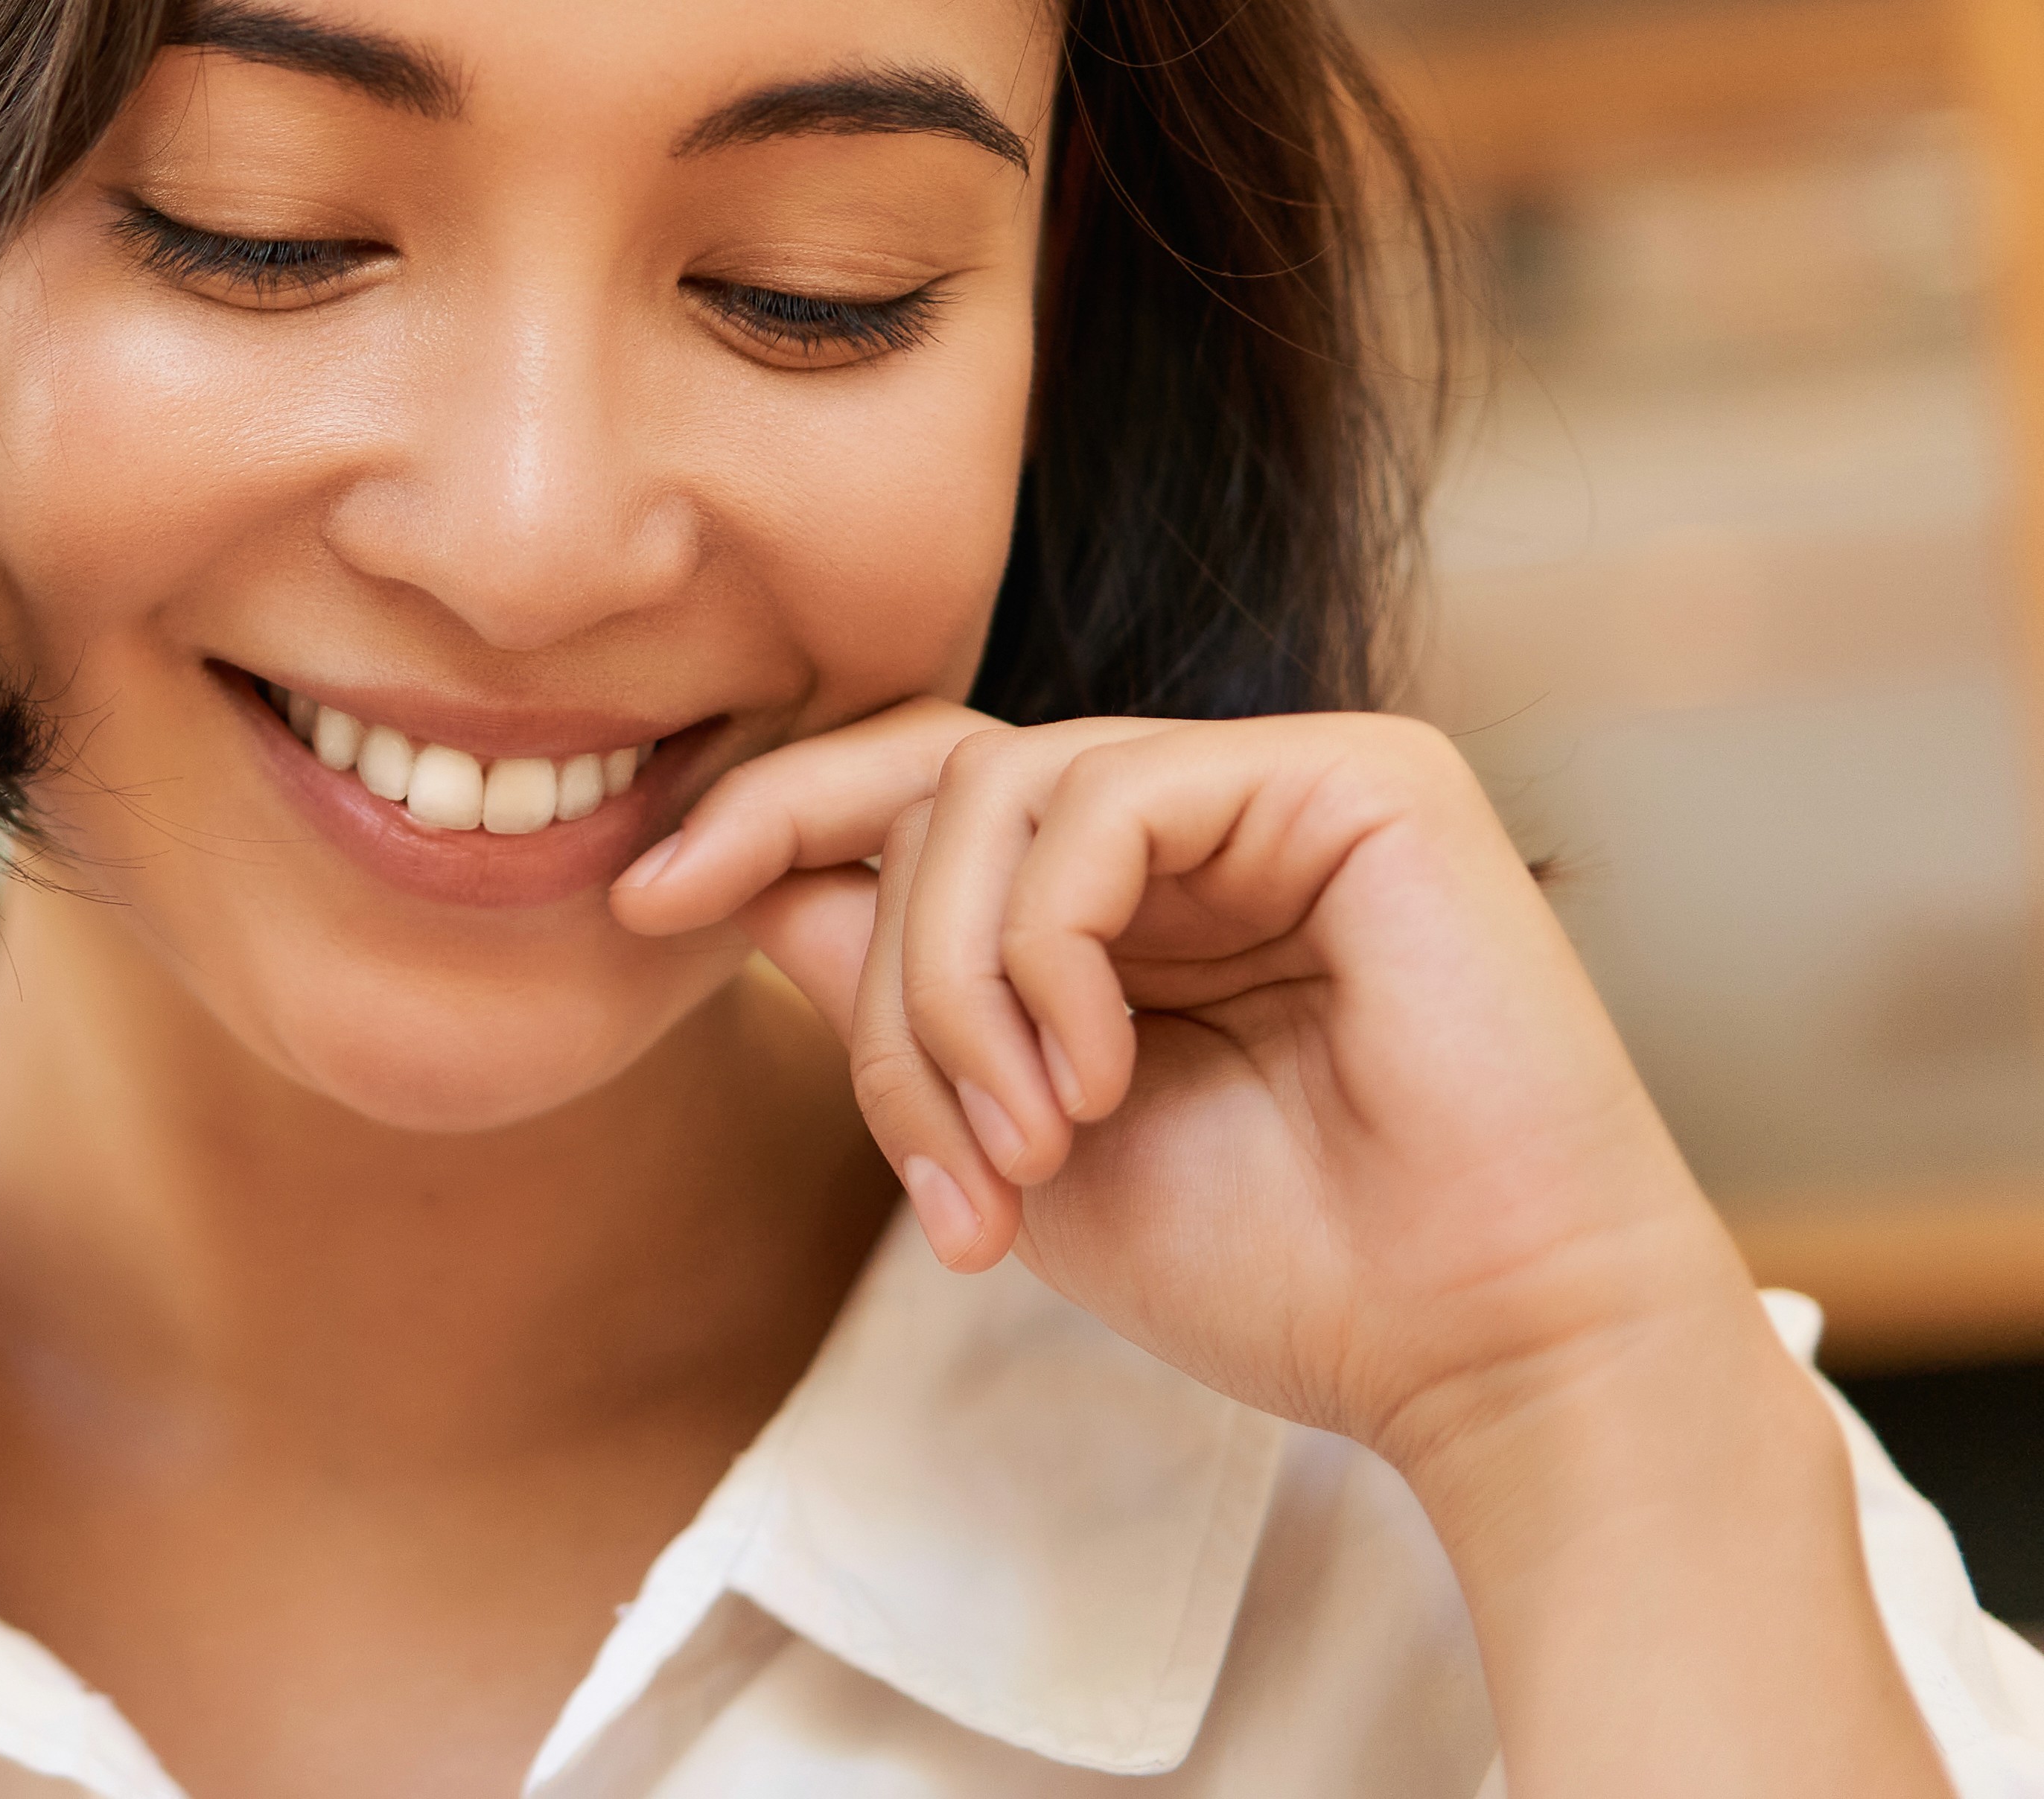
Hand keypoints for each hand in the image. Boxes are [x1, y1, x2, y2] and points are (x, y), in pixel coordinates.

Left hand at [609, 698, 1743, 1464]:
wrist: (1486, 1354)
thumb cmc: (1286, 1272)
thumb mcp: (1019, 1140)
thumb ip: (893, 1006)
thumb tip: (743, 886)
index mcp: (1130, 892)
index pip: (910, 797)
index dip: (766, 823)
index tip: (642, 901)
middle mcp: (1203, 813)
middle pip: (925, 790)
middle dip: (876, 974)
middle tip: (935, 1157)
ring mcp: (1282, 779)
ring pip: (990, 793)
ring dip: (957, 990)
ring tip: (1027, 1145)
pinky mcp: (1364, 774)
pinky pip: (1105, 801)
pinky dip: (1051, 950)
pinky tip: (1097, 1080)